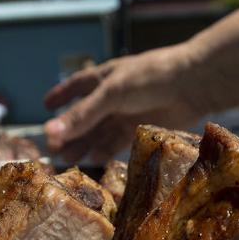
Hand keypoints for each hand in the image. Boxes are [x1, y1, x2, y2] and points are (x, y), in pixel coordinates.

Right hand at [43, 44, 211, 163]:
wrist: (193, 85)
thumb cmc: (150, 78)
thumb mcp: (111, 95)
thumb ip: (82, 115)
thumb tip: (50, 132)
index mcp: (104, 78)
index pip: (77, 86)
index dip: (61, 95)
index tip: (45, 106)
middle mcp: (114, 96)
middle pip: (86, 117)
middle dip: (70, 132)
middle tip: (54, 150)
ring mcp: (127, 113)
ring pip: (100, 132)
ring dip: (85, 145)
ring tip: (69, 160)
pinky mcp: (141, 130)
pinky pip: (118, 143)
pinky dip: (105, 152)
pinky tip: (94, 161)